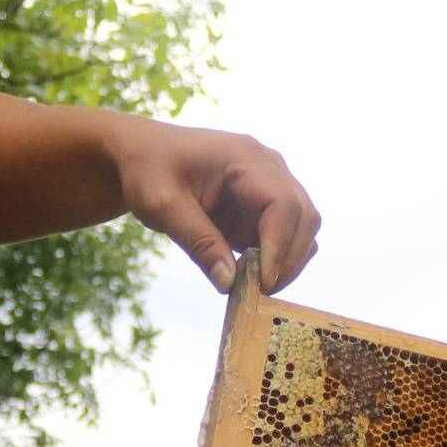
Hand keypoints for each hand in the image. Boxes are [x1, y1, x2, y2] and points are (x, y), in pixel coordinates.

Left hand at [109, 115, 320, 292]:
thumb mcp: (163, 206)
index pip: (283, 203)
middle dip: (289, 258)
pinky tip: (251, 274)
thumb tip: (229, 283)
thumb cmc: (149, 170)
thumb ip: (198, 243)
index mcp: (245, 157)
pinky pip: (286, 234)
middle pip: (304, 216)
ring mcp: (269, 184)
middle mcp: (267, 167)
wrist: (142, 154)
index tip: (262, 281)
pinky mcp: (263, 204)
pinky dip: (277, 257)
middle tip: (260, 292)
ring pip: (303, 227)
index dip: (280, 245)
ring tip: (255, 286)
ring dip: (288, 260)